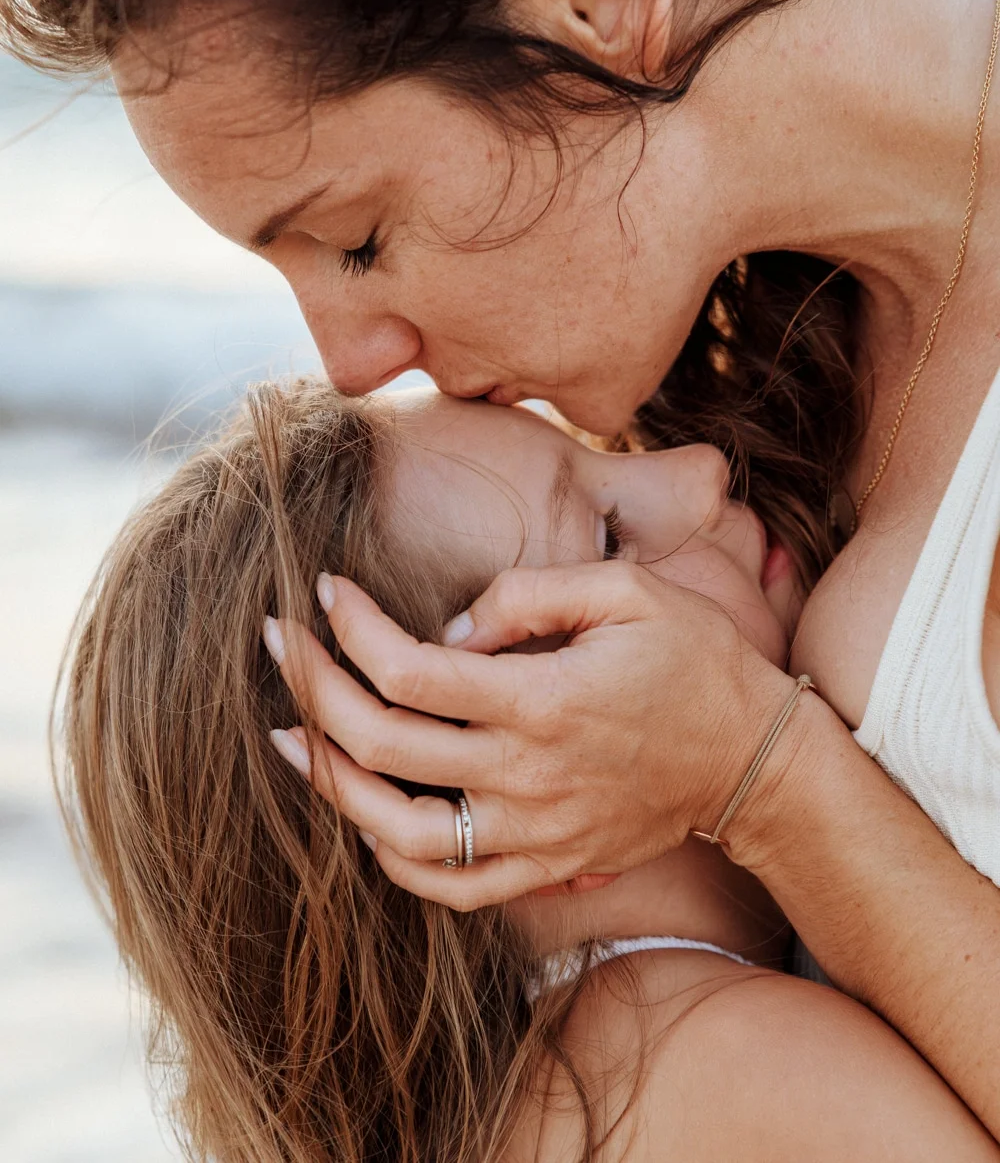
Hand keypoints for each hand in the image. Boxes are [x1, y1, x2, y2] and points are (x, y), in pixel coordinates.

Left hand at [266, 562, 796, 909]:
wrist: (752, 757)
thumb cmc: (692, 659)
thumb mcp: (627, 592)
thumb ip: (530, 593)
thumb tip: (449, 627)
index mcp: (543, 700)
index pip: (409, 671)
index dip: (351, 628)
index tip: (324, 589)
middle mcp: (526, 777)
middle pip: (383, 747)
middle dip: (314, 690)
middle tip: (279, 644)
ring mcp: (533, 834)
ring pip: (396, 832)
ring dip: (330, 783)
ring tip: (288, 737)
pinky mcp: (545, 867)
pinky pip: (448, 886)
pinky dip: (390, 858)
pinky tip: (361, 815)